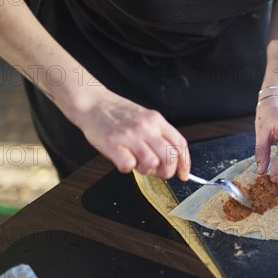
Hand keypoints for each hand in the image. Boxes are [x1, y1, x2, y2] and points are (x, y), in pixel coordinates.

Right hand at [62, 87, 190, 180]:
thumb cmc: (119, 113)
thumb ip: (160, 135)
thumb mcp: (146, 118)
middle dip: (167, 171)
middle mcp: (146, 127)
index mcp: (157, 121)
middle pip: (169, 157)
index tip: (183, 174)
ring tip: (137, 163)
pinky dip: (127, 168)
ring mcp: (129, 136)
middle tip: (157, 171)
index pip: (180, 144)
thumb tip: (173, 159)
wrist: (92, 103)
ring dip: (146, 170)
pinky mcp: (112, 144)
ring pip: (152, 163)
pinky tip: (123, 160)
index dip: (185, 164)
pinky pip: (128, 166)